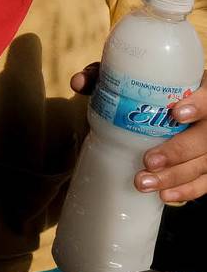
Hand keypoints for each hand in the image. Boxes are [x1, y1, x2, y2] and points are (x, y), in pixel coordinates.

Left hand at [72, 63, 206, 201]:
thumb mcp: (129, 77)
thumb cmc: (148, 88)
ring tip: (144, 182)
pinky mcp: (206, 164)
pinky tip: (165, 195)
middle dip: (179, 151)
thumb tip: (78, 83)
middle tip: (149, 160)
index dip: (199, 106)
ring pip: (205, 164)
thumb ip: (104, 75)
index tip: (176, 113)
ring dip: (176, 176)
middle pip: (206, 137)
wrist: (170, 104)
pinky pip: (205, 181)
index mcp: (198, 89)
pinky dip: (187, 190)